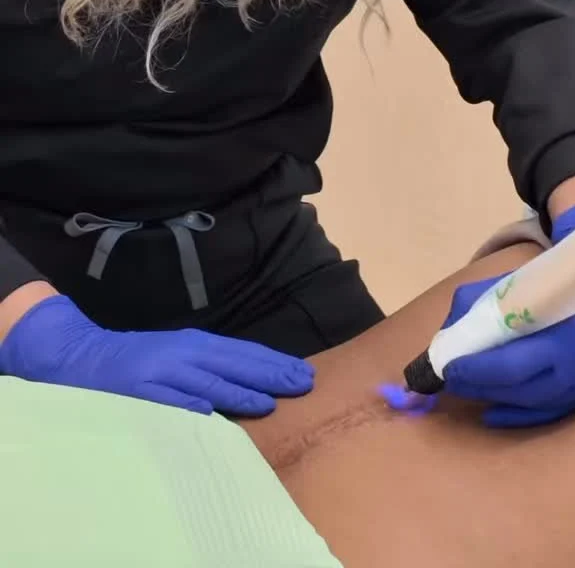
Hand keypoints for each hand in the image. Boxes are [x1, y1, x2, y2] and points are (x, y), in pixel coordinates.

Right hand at [0, 295, 314, 416]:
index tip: (305, 372)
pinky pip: (167, 399)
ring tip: (268, 402)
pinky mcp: (138, 389)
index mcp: (196, 343)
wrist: (86, 356)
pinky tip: (209, 414)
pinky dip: (187, 405)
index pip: (243, 353)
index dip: (274, 362)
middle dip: (269, 373)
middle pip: (233, 363)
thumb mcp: (181, 355)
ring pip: (205, 382)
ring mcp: (160, 371)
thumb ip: (213, 367)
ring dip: (237, 391)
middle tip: (303, 384)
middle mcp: (183, 352)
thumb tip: (259, 379)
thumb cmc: (142, 359)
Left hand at [440, 203, 574, 427]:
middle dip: (477, 385)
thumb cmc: (552, 285)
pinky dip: (518, 415)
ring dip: (493, 399)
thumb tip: (441, 347)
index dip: (473, 371)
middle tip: (448, 381)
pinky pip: (551, 412)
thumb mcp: (511, 286)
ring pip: (533, 402)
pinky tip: (491, 413)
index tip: (444, 371)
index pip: (510, 363)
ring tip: (464, 390)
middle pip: (519, 386)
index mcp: (562, 330)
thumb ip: (474, 311)